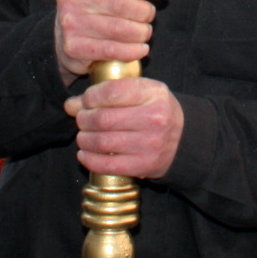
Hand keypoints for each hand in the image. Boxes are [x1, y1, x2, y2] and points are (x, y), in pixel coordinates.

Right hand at [55, 0, 168, 84]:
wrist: (66, 36)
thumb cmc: (93, 4)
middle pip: (121, 4)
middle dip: (144, 11)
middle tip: (148, 15)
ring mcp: (70, 23)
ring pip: (120, 28)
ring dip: (141, 32)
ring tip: (144, 31)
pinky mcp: (73, 47)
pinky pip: (112, 50)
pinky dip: (133, 51)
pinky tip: (141, 49)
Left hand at [65, 76, 183, 178]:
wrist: (184, 139)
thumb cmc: (156, 111)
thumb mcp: (141, 92)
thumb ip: (109, 92)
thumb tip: (71, 104)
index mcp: (153, 94)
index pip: (111, 92)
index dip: (91, 97)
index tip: (86, 101)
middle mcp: (153, 118)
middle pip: (102, 119)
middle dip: (84, 119)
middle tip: (81, 119)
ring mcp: (149, 144)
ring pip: (102, 142)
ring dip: (84, 140)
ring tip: (83, 136)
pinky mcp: (144, 165)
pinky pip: (108, 165)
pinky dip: (90, 160)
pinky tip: (85, 154)